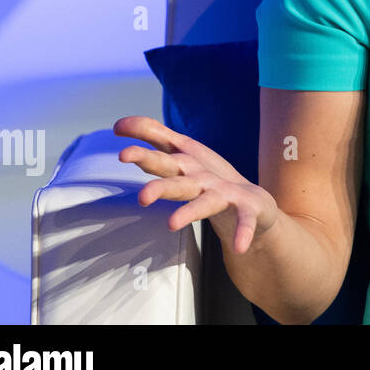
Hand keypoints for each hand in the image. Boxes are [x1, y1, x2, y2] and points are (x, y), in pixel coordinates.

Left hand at [113, 116, 278, 254]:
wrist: (252, 203)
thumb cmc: (208, 178)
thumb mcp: (180, 157)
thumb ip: (153, 137)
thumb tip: (117, 125)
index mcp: (185, 166)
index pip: (161, 156)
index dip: (144, 154)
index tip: (123, 154)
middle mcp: (202, 178)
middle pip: (178, 180)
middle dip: (162, 185)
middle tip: (143, 196)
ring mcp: (224, 193)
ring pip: (206, 202)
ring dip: (191, 211)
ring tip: (173, 224)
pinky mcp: (246, 209)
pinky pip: (244, 221)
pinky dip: (243, 230)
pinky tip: (239, 245)